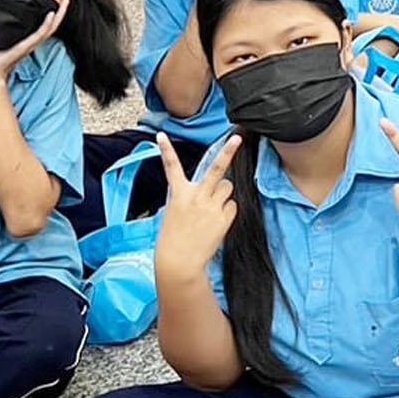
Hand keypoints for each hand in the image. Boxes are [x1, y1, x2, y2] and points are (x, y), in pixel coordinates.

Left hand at [0, 0, 66, 79]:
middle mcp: (33, 41)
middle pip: (54, 22)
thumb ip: (2, 25)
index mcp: (28, 38)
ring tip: (66, 0)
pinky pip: (41, 34)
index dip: (55, 10)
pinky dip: (47, 24)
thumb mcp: (0, 36)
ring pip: (52, 26)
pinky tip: (51, 14)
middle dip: (62, 8)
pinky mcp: (27, 47)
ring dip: (60, 13)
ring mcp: (32, 44)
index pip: (46, 22)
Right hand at [154, 133, 240, 275]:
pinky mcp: (223, 217)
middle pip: (216, 169)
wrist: (179, 262)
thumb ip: (188, 199)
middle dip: (228, 152)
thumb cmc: (174, 240)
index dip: (166, 150)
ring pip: (227, 188)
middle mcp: (196, 196)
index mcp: (179, 195)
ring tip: (213, 210)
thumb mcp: (173, 214)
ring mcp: (211, 206)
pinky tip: (216, 223)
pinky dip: (227, 212)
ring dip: (223, 195)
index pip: (171, 168)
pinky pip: (232, 206)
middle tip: (237, 138)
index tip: (161, 135)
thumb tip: (209, 192)